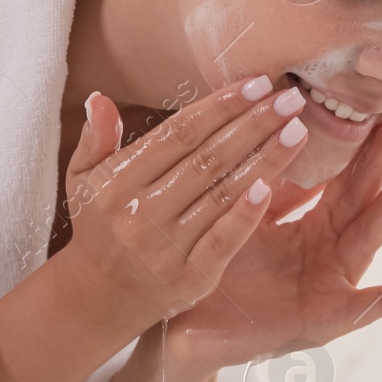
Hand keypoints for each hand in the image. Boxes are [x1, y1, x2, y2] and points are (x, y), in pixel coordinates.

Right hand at [50, 75, 311, 341]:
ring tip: (297, 130)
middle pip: (207, 159)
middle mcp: (140, 211)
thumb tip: (100, 98)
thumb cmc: (100, 226)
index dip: (220, 107)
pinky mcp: (191, 277)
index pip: (178, 135)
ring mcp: (166, 247)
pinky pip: (224, 240)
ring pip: (222, 193)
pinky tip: (274, 185)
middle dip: (253, 124)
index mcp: (118, 181)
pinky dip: (247, 213)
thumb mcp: (84, 179)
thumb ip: (95, 138)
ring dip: (265, 159)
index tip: (257, 84)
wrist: (99, 298)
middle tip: (291, 98)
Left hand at [159, 114, 381, 378]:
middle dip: (379, 157)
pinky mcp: (330, 317)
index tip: (369, 109)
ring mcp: (327, 283)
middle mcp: (318, 251)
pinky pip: (379, 302)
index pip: (330, 178)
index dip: (350, 146)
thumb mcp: (234, 222)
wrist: (186, 336)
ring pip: (369, 231)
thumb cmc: (208, 280)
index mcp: (296, 227)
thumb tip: (271, 133)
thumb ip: (258, 188)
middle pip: (355, 195)